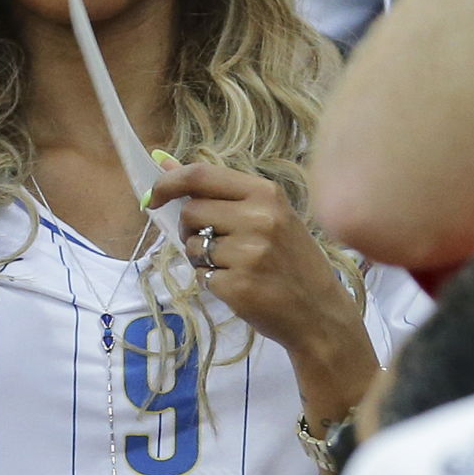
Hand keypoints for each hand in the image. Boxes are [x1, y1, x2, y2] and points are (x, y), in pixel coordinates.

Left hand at [148, 159, 359, 353]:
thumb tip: (162, 161)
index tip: (153, 196)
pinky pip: (200, 275)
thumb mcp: (265, 213)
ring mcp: (249, 253)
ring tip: (234, 266)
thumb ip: (216, 188)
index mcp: (265, 193)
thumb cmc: (290, 258)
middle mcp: (259, 218)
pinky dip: (211, 281)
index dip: (167, 182)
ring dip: (201, 257)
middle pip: (190, 211)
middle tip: (212, 241)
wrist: (320, 313)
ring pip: (192, 245)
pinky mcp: (238, 286)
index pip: (199, 175)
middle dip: (190, 228)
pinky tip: (239, 285)